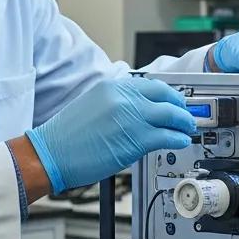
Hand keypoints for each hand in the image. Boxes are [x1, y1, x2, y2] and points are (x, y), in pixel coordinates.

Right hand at [25, 76, 196, 193]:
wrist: (51, 153)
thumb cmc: (67, 136)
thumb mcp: (92, 105)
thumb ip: (117, 103)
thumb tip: (140, 110)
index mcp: (113, 87)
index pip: (152, 85)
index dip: (169, 95)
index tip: (175, 102)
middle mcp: (124, 98)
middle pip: (166, 97)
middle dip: (180, 107)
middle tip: (186, 115)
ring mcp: (132, 117)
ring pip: (171, 115)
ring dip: (184, 123)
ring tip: (187, 128)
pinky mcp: (136, 139)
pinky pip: (167, 136)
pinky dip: (178, 138)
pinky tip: (180, 141)